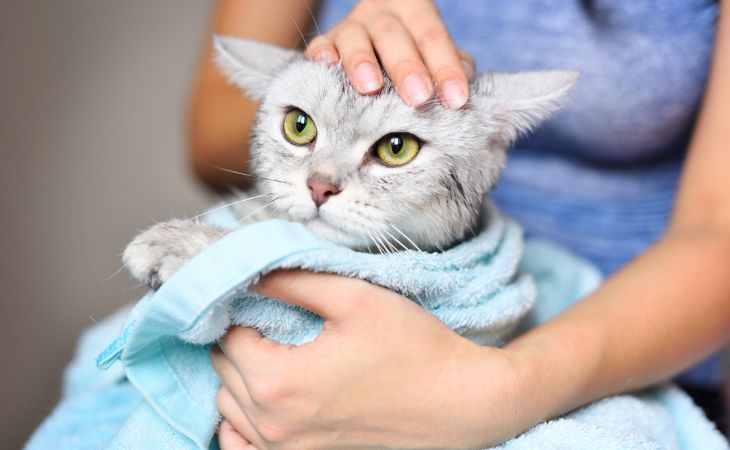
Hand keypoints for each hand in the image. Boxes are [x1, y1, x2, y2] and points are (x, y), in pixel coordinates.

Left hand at [212, 270, 537, 448]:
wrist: (459, 403)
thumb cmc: (412, 347)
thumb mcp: (354, 298)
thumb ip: (292, 281)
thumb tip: (247, 269)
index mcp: (279, 383)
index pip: (228, 336)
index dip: (244, 309)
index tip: (270, 296)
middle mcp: (273, 427)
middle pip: (224, 370)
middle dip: (242, 339)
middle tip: (276, 319)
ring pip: (229, 406)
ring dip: (242, 375)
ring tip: (278, 352)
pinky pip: (242, 445)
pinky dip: (243, 420)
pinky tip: (268, 399)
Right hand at [305, 0, 474, 108]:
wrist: (372, 42)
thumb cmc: (413, 55)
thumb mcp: (434, 53)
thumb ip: (451, 63)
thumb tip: (466, 74)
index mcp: (414, 11)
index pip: (432, 36)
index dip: (446, 67)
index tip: (456, 99)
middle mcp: (381, 14)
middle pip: (393, 35)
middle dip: (407, 67)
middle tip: (419, 97)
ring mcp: (350, 28)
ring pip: (354, 38)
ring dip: (362, 62)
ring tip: (370, 87)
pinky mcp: (325, 45)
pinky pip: (320, 46)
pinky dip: (322, 56)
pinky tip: (326, 66)